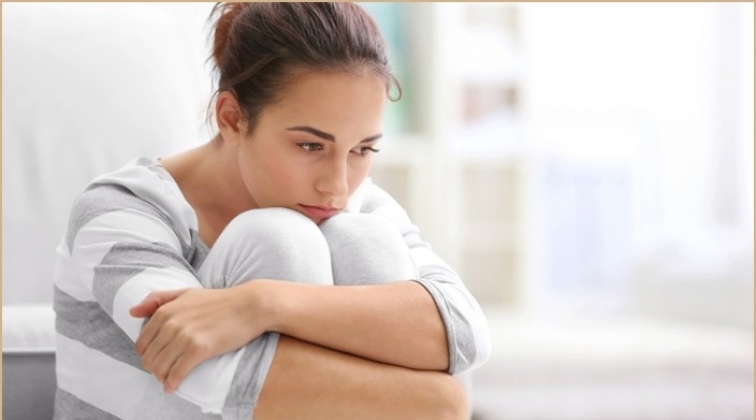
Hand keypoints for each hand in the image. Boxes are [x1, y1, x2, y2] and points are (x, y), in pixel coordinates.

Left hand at [130, 284, 269, 392]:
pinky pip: (177, 372)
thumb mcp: (186, 293)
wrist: (250, 305)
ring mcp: (185, 336)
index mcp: (166, 310)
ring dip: (161, 377)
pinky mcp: (200, 348)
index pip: (142, 341)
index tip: (155, 360)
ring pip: (160, 366)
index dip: (146, 355)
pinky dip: (172, 382)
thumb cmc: (220, 300)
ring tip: (167, 381)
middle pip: (149, 356)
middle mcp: (172, 322)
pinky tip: (173, 387)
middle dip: (152, 368)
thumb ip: (158, 299)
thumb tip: (132, 311)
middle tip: (162, 373)